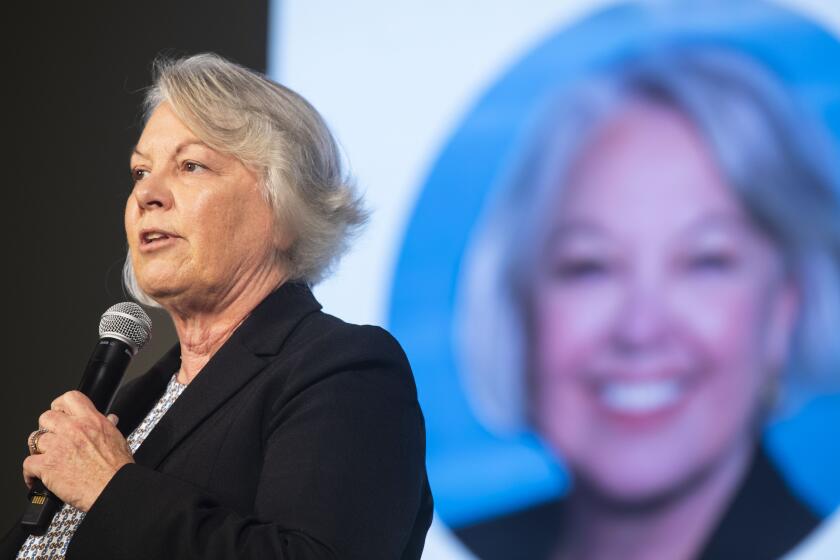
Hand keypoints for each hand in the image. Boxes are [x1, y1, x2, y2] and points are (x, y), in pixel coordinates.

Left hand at [23, 390, 133, 511]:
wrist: (114, 488)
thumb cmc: (118, 469)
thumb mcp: (119, 440)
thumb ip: (108, 427)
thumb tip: (110, 420)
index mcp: (92, 421)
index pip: (69, 398)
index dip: (61, 406)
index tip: (60, 413)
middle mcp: (74, 429)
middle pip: (46, 417)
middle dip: (47, 428)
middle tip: (53, 438)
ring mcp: (59, 446)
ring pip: (35, 440)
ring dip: (39, 450)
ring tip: (46, 458)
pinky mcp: (48, 466)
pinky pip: (28, 463)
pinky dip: (30, 473)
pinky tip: (37, 478)